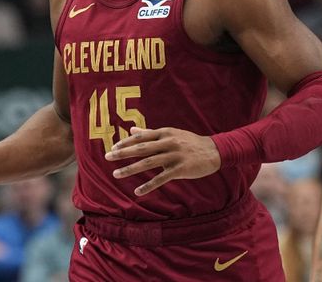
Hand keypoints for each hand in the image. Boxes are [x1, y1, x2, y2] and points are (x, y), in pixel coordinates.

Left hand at [104, 127, 221, 195]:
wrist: (214, 151)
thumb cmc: (189, 142)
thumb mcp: (171, 133)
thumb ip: (150, 132)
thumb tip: (132, 129)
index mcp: (165, 133)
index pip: (141, 136)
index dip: (126, 142)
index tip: (113, 147)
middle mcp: (168, 142)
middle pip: (142, 148)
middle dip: (123, 153)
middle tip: (108, 157)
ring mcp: (174, 156)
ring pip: (148, 162)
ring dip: (131, 169)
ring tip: (116, 174)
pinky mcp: (181, 169)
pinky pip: (161, 178)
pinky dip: (148, 185)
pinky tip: (137, 191)